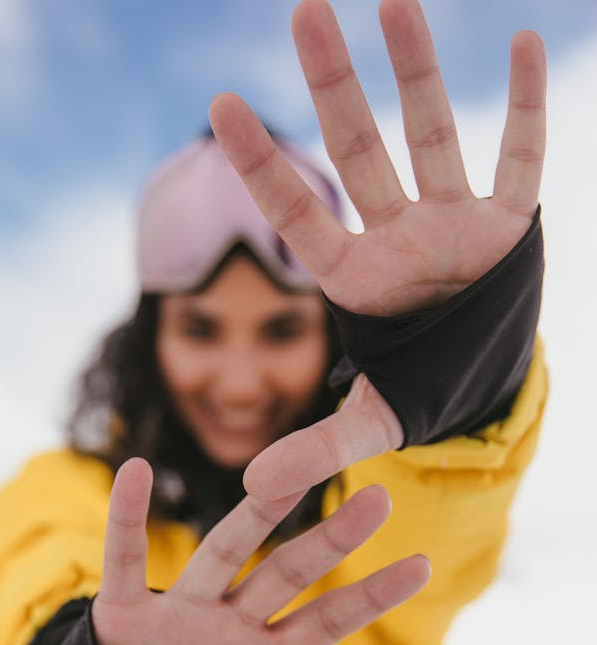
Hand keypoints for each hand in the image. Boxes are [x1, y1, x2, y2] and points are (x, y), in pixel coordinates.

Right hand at [92, 457, 429, 644]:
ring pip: (222, 552)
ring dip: (253, 514)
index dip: (369, 599)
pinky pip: (125, 559)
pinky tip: (133, 472)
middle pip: (285, 575)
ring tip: (284, 474)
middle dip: (330, 543)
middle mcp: (228, 622)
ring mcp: (181, 609)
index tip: (422, 567)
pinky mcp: (126, 607)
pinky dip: (126, 518)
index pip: (324, 624)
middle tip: (381, 499)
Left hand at [208, 0, 546, 499]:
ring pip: (432, 137)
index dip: (264, 165)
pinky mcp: (510, 227)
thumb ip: (315, 448)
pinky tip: (526, 42)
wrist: (477, 382)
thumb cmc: (416, 392)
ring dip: (416, 71)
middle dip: (335, 87)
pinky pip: (521, 160)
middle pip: (360, 154)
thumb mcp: (369, 424)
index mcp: (355, 280)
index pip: (299, 215)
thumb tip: (250, 490)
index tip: (222, 107)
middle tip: (304, 10)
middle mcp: (397, 238)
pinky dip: (527, 109)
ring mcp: (453, 226)